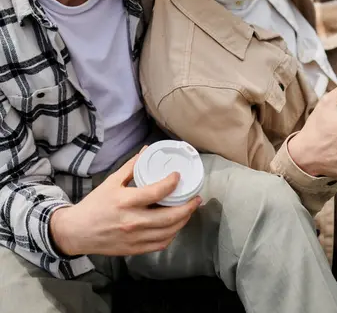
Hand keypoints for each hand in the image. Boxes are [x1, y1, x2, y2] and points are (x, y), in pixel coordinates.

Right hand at [50, 147, 201, 256]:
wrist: (78, 232)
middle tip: (196, 198)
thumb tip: (146, 150)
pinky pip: (160, 244)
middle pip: (169, 217)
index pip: (156, 192)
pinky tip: (175, 226)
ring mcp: (135, 238)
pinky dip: (172, 235)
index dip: (172, 183)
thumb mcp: (111, 181)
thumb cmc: (95, 204)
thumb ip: (131, 166)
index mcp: (126, 201)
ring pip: (168, 232)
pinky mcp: (135, 249)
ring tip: (189, 210)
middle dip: (188, 207)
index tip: (179, 176)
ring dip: (183, 221)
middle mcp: (133, 221)